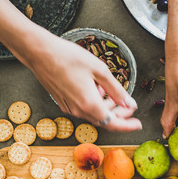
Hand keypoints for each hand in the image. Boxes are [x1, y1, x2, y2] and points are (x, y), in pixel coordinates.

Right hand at [19, 31, 140, 131]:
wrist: (39, 52)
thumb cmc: (68, 57)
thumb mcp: (99, 70)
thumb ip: (116, 89)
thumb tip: (130, 103)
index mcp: (90, 104)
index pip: (113, 123)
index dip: (128, 125)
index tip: (138, 124)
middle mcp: (78, 110)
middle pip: (104, 120)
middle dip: (119, 114)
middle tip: (129, 105)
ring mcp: (69, 107)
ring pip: (93, 114)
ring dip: (106, 107)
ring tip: (112, 92)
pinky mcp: (63, 102)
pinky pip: (83, 108)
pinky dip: (94, 103)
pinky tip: (96, 88)